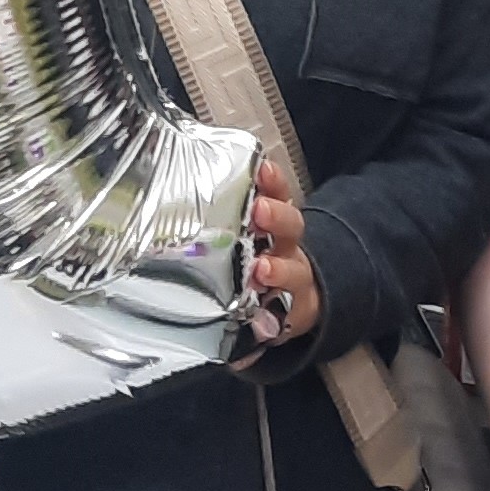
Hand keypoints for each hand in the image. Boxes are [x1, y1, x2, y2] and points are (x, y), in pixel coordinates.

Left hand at [242, 159, 321, 350]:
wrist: (295, 303)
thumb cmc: (261, 262)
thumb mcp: (248, 237)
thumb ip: (229, 218)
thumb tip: (195, 191)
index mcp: (276, 224)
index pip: (278, 195)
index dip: (272, 182)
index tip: (262, 169)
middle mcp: (288, 249)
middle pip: (291, 227)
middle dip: (277, 217)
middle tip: (259, 211)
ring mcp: (294, 283)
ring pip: (293, 272)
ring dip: (279, 269)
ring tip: (262, 269)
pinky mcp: (292, 317)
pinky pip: (287, 318)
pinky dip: (274, 320)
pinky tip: (262, 322)